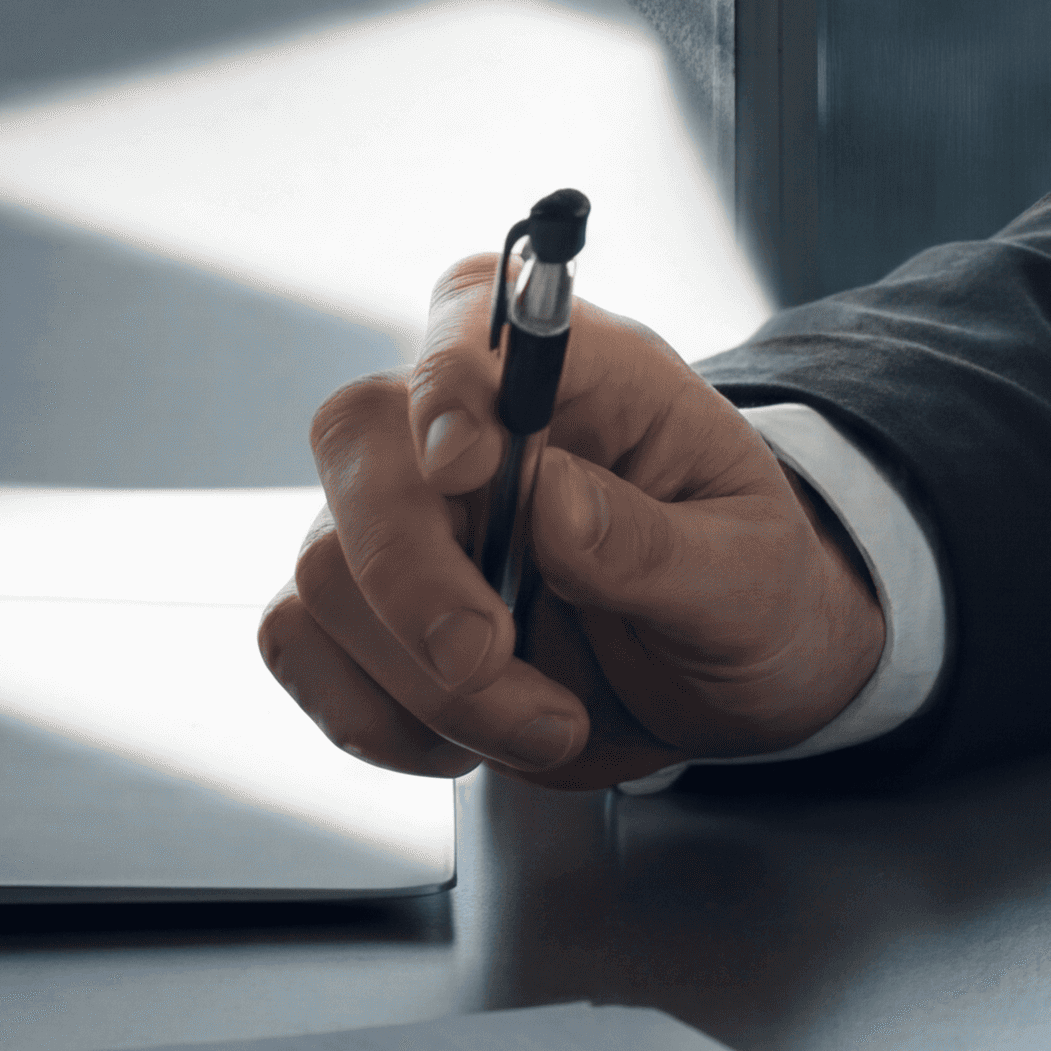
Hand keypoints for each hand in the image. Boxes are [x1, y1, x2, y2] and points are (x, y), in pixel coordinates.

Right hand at [262, 264, 887, 792]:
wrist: (724, 684)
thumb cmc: (751, 597)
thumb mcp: (750, 575)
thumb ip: (655, 542)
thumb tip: (551, 498)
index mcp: (591, 376)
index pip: (478, 312)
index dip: (451, 378)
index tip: (469, 465)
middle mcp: (478, 429)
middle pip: (358, 434)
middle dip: (409, 569)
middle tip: (487, 659)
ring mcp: (409, 515)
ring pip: (325, 564)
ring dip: (425, 679)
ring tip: (550, 721)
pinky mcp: (365, 608)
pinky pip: (300, 644)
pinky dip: (376, 714)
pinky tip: (469, 738)